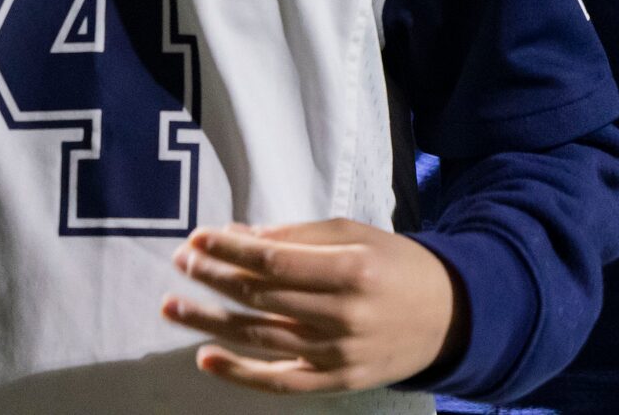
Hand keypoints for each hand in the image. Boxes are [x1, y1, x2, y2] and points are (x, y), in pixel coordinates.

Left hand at [162, 218, 463, 394]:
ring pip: (259, 339)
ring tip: (173, 306)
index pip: (273, 262)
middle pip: (261, 298)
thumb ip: (301, 237)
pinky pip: (278, 382)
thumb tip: (244, 238)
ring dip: (210, 322)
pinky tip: (205, 357)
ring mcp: (336, 355)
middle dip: (214, 277)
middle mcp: (341, 316)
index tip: (198, 237)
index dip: (230, 250)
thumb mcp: (356, 234)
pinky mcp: (335, 383)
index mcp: (350, 269)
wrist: (446, 317)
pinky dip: (239, 373)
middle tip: (181, 261)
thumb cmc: (396, 264)